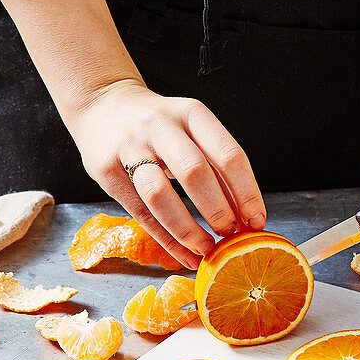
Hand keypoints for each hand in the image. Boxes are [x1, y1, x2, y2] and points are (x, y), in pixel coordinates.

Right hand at [69, 79, 266, 268]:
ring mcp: (129, 146)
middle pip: (194, 172)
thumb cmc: (160, 127)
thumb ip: (216, 166)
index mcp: (191, 113)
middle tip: (230, 235)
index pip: (228, 154)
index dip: (247, 192)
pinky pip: (139, 212)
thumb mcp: (191, 130)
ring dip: (188, 229)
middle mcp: (160, 125)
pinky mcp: (106, 170)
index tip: (256, 221)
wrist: (103, 105)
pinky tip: (184, 254)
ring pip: (159, 194)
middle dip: (218, 210)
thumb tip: (245, 216)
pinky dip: (165, 239)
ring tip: (206, 249)